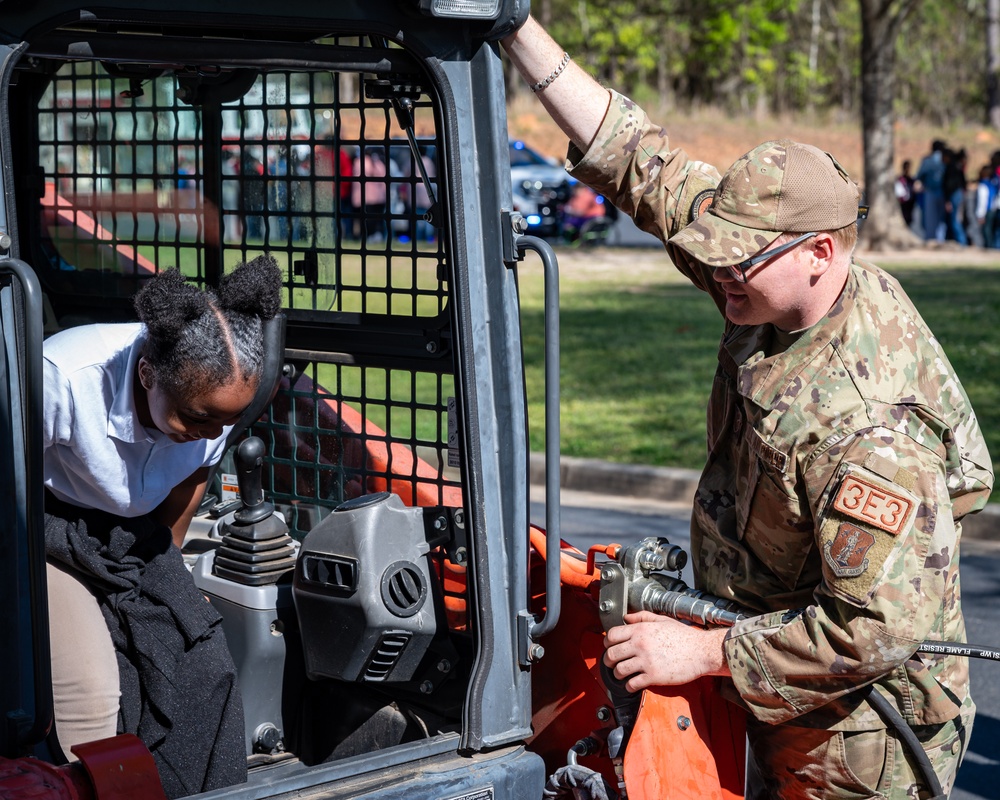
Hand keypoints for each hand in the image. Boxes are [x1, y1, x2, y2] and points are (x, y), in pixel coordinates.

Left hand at [603, 611, 729, 691]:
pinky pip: (632, 683)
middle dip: (608, 660)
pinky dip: (628, 686)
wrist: (701, 651)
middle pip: (612, 654)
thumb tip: (626, 617)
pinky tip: (631, 684)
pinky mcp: (653, 676)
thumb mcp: (662, 620)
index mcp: (641, 630)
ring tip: (621, 674)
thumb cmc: (684, 636)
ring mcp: (646, 661)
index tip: (610, 647)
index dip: (608, 642)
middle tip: (611, 663)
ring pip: (619, 670)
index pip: (612, 635)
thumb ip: (642, 617)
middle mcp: (640, 644)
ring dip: (617, 674)